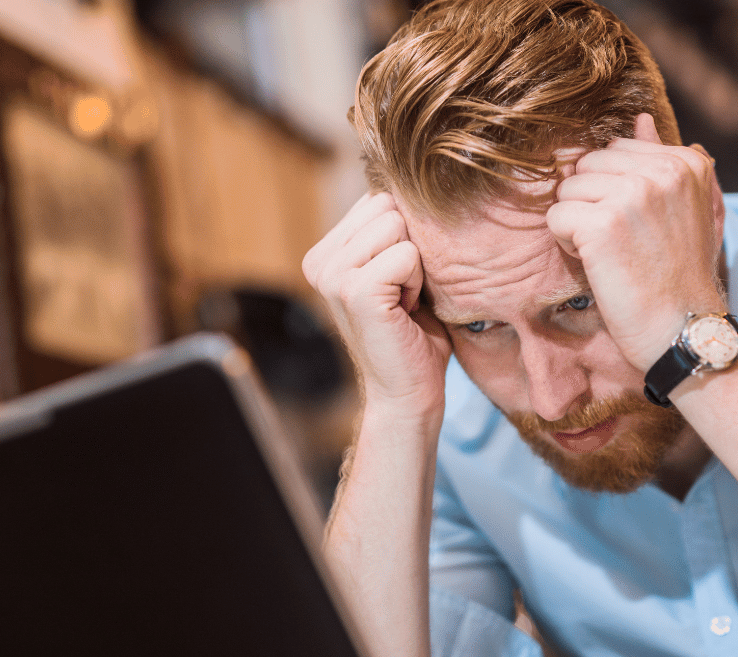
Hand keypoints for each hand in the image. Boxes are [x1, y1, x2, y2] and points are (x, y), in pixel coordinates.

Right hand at [303, 192, 450, 413]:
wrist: (409, 393)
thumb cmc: (414, 333)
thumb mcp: (398, 270)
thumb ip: (392, 231)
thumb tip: (408, 181)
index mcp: (325, 252)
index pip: (378, 200)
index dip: (404, 238)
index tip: (398, 282)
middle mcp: (319, 261)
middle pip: (387, 206)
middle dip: (410, 247)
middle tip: (402, 293)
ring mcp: (332, 275)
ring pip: (397, 226)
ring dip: (415, 266)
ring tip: (403, 301)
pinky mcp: (354, 291)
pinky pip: (407, 255)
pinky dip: (417, 282)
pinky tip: (405, 311)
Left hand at [546, 113, 726, 370]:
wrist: (684, 330)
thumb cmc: (679, 276)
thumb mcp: (686, 211)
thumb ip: (660, 161)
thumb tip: (640, 118)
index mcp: (685, 161)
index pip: (614, 150)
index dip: (611, 191)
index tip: (637, 228)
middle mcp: (663, 170)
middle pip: (586, 166)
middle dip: (589, 204)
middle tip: (620, 243)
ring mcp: (634, 194)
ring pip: (567, 190)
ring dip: (577, 225)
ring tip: (610, 254)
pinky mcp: (604, 223)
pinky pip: (555, 217)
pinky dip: (566, 245)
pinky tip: (597, 265)